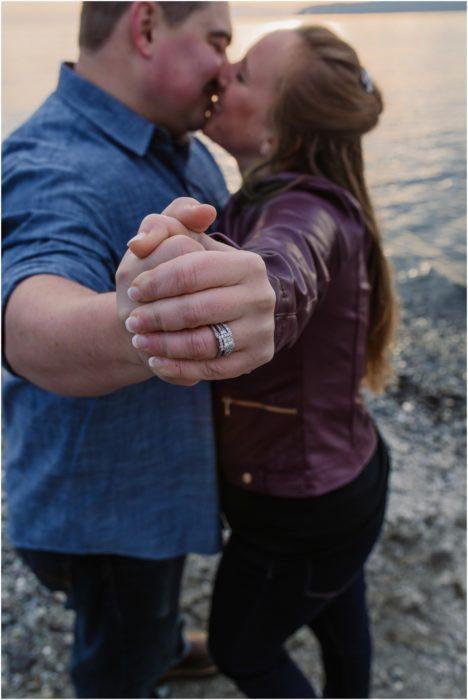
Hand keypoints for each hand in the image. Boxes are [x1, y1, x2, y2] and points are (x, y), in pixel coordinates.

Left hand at [124, 199, 275, 385]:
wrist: (219, 311)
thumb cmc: (192, 271)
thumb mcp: (179, 240)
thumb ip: (160, 226)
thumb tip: (140, 241)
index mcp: (248, 264)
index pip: (193, 271)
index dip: (157, 282)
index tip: (133, 290)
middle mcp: (261, 297)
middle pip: (196, 310)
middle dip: (156, 317)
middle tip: (131, 321)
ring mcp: (262, 330)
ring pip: (204, 344)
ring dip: (163, 345)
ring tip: (139, 341)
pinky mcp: (257, 358)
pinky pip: (212, 369)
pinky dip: (178, 368)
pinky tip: (155, 361)